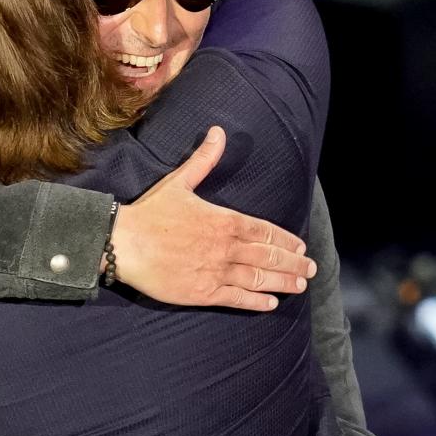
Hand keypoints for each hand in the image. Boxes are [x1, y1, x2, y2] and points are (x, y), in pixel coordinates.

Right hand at [110, 127, 316, 310]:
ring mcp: (217, 271)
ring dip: (283, 282)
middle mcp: (226, 247)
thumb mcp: (180, 182)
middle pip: (269, 256)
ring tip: (299, 285)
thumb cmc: (150, 213)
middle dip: (293, 263)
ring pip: (259, 278)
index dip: (286, 240)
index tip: (301, 246)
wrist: (125, 243)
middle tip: (309, 268)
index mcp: (225, 220)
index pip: (265, 230)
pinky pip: (238, 298)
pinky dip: (257, 301)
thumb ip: (204, 161)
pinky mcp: (204, 292)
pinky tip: (271, 303)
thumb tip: (218, 132)